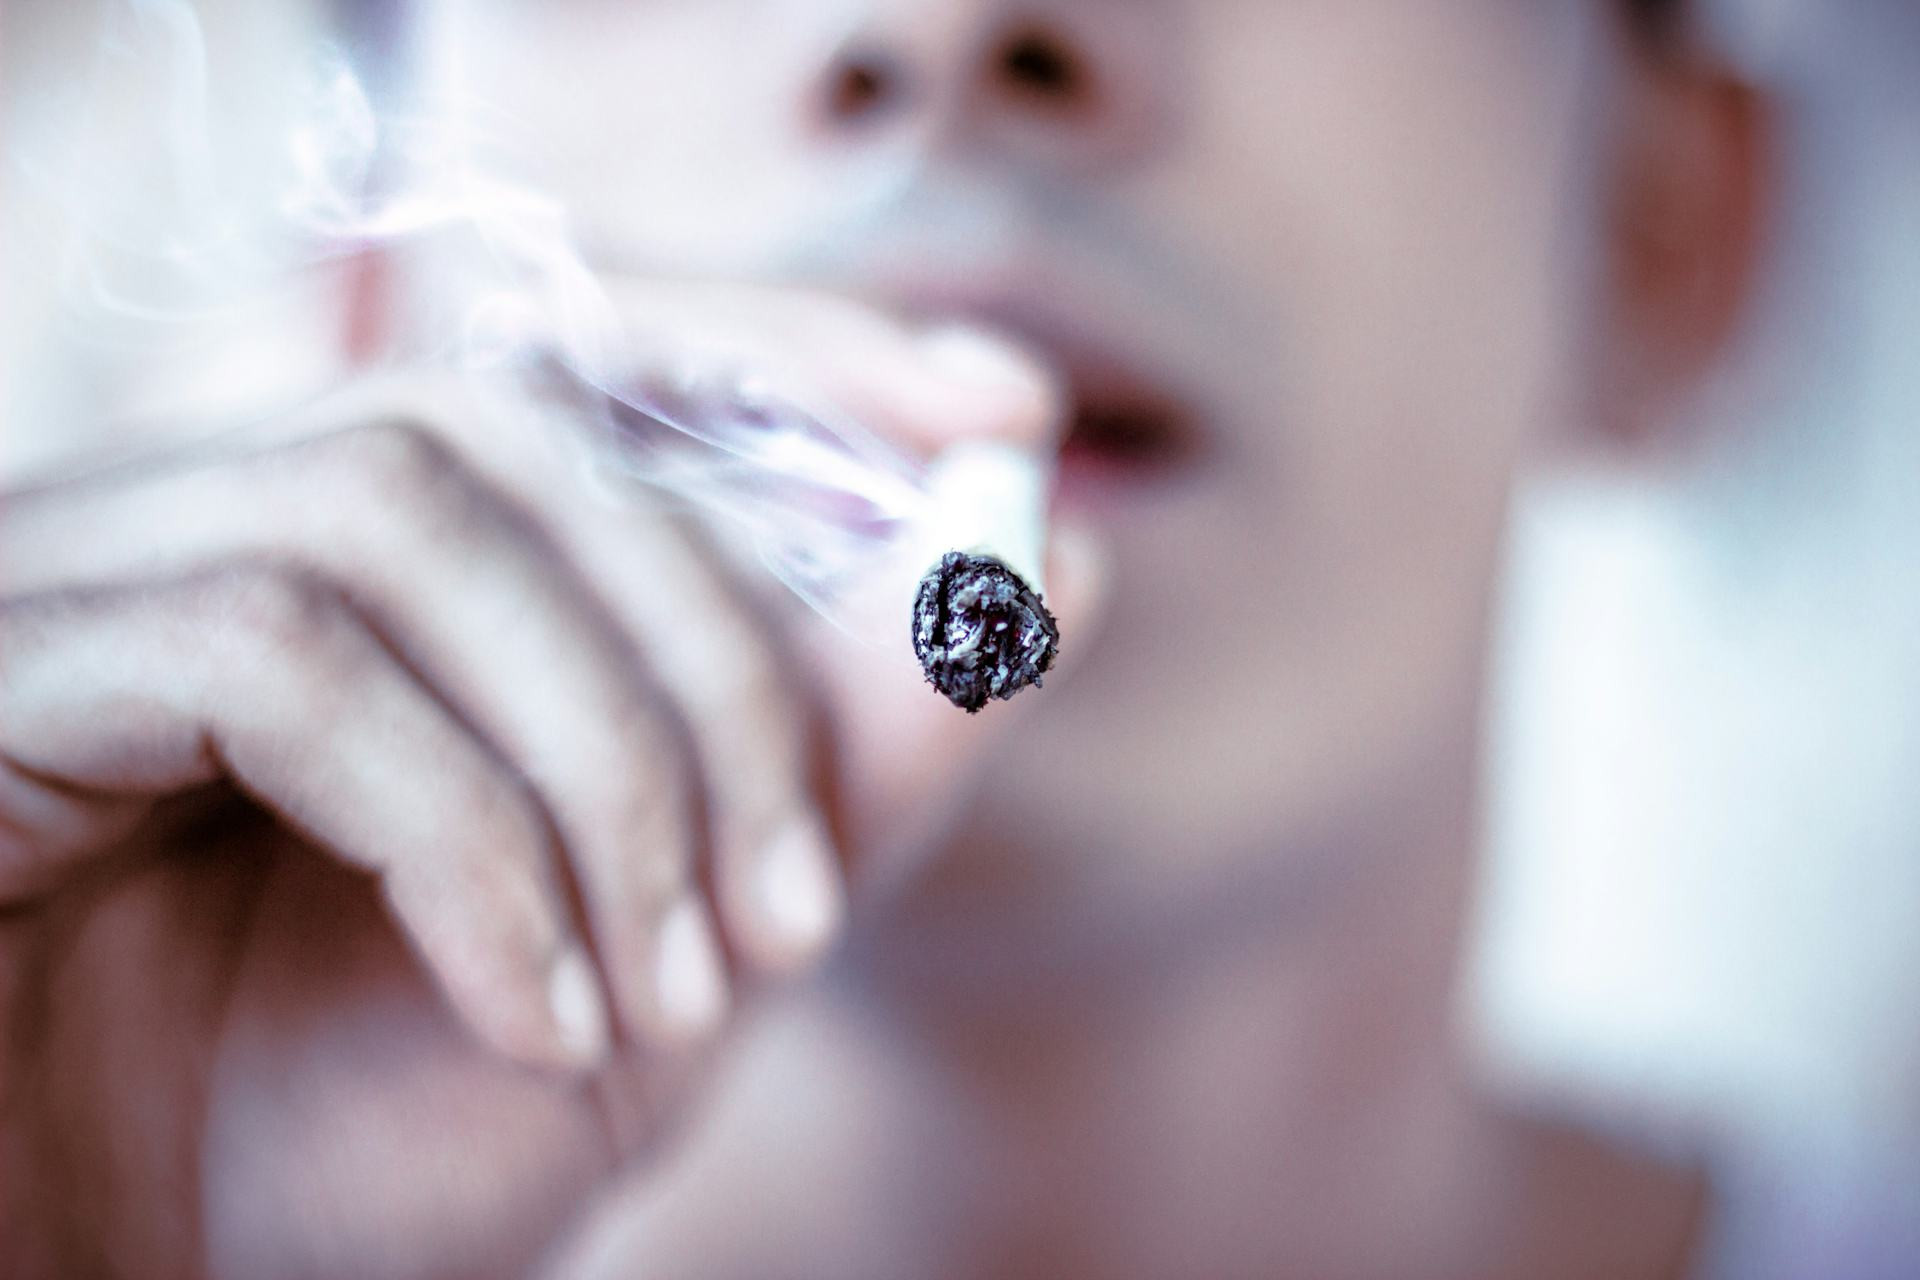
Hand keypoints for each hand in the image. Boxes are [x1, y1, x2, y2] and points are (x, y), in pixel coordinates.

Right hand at [0, 286, 1102, 1278]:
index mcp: (382, 572)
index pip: (586, 355)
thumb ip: (846, 768)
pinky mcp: (7, 664)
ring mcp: (96, 575)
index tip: (1002, 407)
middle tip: (807, 909)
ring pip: (409, 513)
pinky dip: (466, 843)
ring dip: (606, 767)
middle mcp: (222, 518)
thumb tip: (1051, 571)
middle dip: (722, 655)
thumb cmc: (368, 1147)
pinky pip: (274, 657)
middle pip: (522, 425)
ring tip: (675, 993)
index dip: (796, 349)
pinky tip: (535, 1022)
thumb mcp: (676, 959)